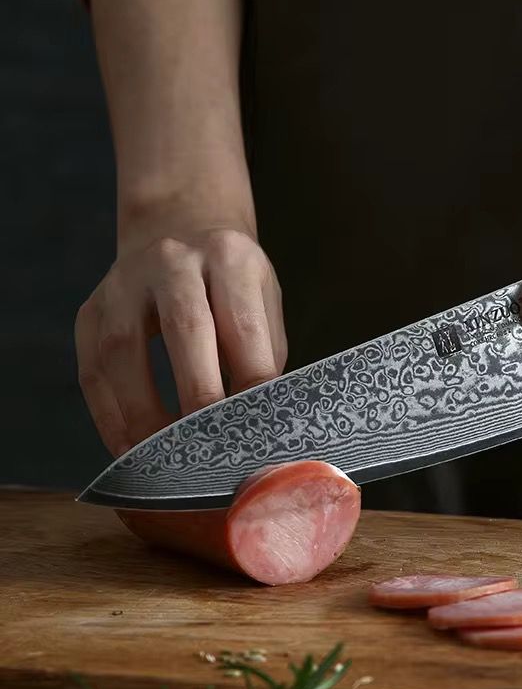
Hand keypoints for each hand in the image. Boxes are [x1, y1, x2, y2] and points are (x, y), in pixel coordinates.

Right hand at [76, 228, 286, 456]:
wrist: (178, 230)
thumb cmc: (231, 284)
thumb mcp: (262, 301)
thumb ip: (263, 355)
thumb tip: (261, 424)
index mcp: (230, 257)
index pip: (243, 326)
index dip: (252, 384)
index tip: (259, 431)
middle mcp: (174, 260)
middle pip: (186, 329)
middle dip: (200, 396)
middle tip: (214, 447)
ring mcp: (124, 282)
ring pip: (125, 350)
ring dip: (144, 413)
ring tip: (166, 457)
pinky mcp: (91, 309)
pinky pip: (92, 368)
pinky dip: (109, 415)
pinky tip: (130, 448)